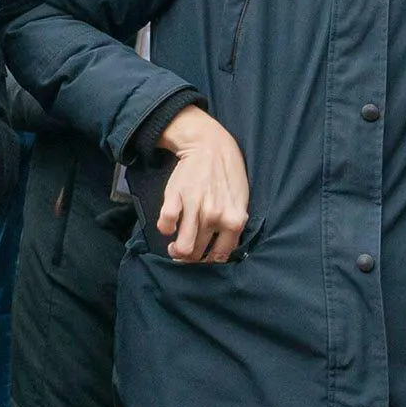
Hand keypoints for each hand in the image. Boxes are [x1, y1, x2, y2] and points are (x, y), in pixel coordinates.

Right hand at [154, 105, 249, 263]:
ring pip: (182, 247)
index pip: (219, 256)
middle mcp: (216, 217)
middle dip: (189, 257)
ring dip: (175, 250)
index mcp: (234, 220)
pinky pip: (166, 224)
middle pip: (197, 254)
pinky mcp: (176, 197)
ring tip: (173, 246)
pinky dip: (165, 228)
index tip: (201, 256)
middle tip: (184, 252)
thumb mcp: (240, 202)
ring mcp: (195, 207)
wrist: (210, 145)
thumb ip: (233, 226)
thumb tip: (220, 251)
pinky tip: (169, 225)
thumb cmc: (227, 175)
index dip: (207, 260)